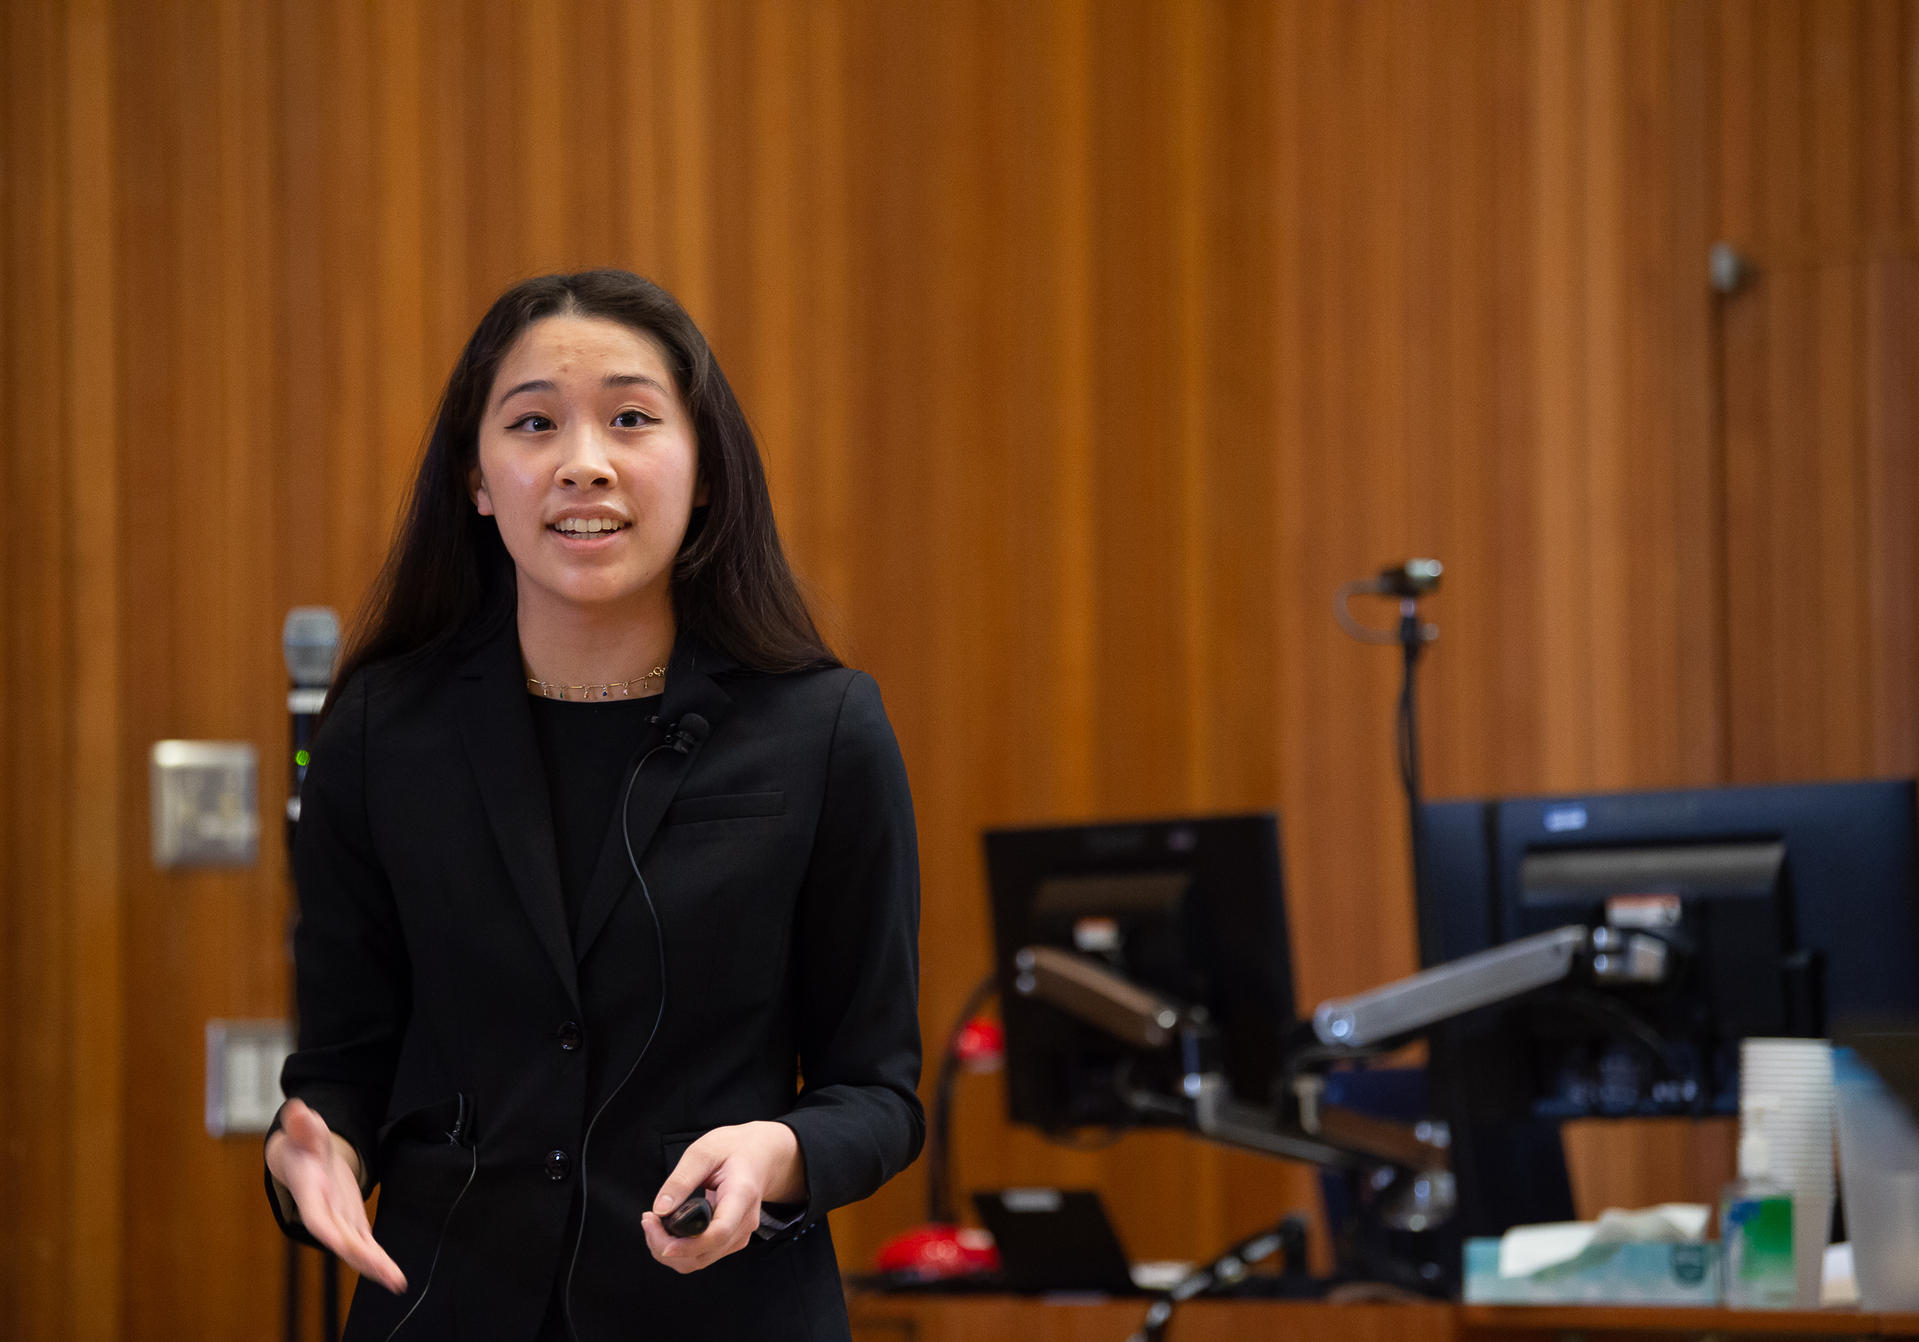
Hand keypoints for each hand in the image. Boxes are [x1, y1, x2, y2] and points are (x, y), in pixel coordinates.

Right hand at [265, 1098, 406, 1293]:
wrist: (301, 1159)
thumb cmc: (303, 1145)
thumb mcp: (304, 1130)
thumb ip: (303, 1125)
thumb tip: (298, 1109)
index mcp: (311, 1192)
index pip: (317, 1217)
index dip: (329, 1231)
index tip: (345, 1246)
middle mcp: (324, 1212)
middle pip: (342, 1239)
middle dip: (363, 1257)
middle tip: (386, 1274)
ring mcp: (339, 1220)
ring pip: (357, 1247)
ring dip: (376, 1266)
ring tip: (397, 1283)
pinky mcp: (352, 1221)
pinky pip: (366, 1244)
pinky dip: (379, 1261)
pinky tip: (393, 1277)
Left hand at [643, 1121, 805, 1273]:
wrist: (760, 1156)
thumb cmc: (732, 1149)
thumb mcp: (704, 1151)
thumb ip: (681, 1179)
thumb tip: (660, 1209)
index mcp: (742, 1195)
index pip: (719, 1232)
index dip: (688, 1245)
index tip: (662, 1243)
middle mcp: (745, 1222)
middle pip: (704, 1254)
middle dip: (667, 1247)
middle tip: (648, 1220)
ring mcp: (739, 1234)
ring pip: (700, 1260)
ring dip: (670, 1251)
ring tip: (653, 1224)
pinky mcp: (731, 1240)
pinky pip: (702, 1255)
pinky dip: (679, 1250)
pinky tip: (667, 1229)